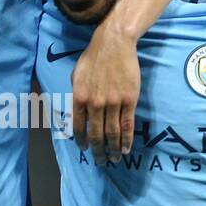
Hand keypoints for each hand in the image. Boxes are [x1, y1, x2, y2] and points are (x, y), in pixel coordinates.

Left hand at [70, 26, 139, 157]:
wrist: (114, 44)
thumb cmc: (92, 58)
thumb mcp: (76, 76)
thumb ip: (76, 95)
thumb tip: (77, 112)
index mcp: (79, 98)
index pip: (78, 127)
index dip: (81, 141)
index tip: (84, 149)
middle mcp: (95, 103)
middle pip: (96, 134)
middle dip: (98, 151)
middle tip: (100, 161)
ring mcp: (113, 102)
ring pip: (112, 133)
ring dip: (113, 149)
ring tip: (114, 159)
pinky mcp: (129, 100)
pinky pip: (127, 124)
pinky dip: (126, 140)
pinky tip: (125, 149)